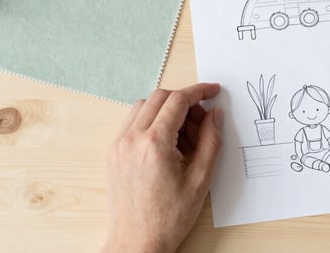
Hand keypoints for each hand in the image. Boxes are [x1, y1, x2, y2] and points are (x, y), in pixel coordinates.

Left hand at [102, 84, 222, 252]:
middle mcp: (132, 139)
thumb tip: (215, 115)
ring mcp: (119, 145)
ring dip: (167, 110)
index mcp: (154, 144)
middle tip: (203, 120)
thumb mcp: (200, 179)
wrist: (137, 242)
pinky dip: (152, 121)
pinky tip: (168, 143)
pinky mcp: (114, 152)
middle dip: (185, 101)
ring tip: (186, 137)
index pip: (178, 100)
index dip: (199, 91)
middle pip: (160, 97)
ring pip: (144, 106)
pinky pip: (133, 122)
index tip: (213, 90)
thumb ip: (211, 141)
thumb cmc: (168, 218)